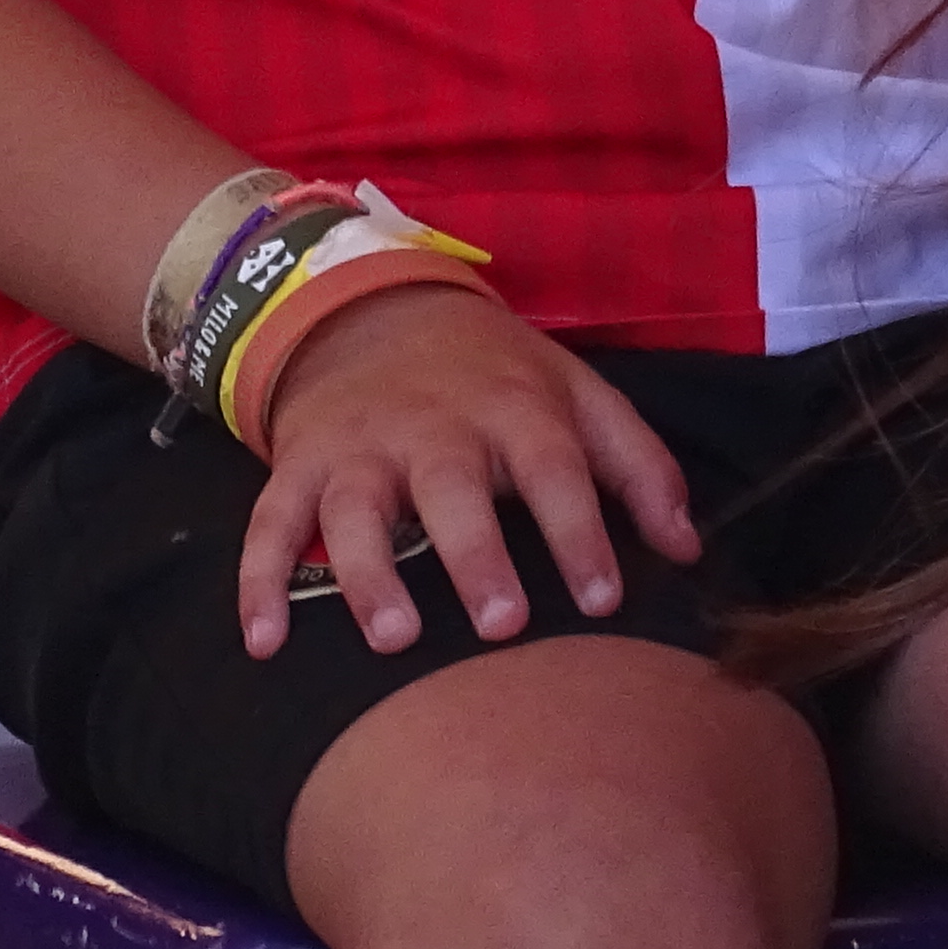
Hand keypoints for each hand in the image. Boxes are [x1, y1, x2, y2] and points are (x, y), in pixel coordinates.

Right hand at [234, 282, 699, 659]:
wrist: (371, 305)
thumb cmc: (493, 374)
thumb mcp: (574, 392)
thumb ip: (637, 466)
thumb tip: (689, 549)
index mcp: (512, 406)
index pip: (555, 467)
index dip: (581, 532)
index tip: (605, 599)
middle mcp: (433, 427)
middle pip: (453, 490)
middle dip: (476, 555)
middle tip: (502, 626)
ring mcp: (359, 448)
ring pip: (356, 510)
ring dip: (371, 574)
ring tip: (393, 638)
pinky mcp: (299, 466)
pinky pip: (270, 523)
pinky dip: (258, 581)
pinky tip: (262, 643)